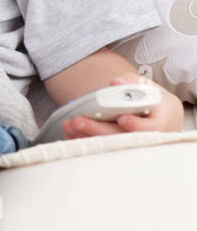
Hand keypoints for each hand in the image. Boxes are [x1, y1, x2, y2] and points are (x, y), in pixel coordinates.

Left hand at [62, 75, 183, 138]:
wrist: (159, 115)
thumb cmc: (152, 100)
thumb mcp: (146, 86)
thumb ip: (131, 82)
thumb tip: (116, 82)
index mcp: (162, 119)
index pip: (152, 127)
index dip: (136, 125)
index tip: (121, 118)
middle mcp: (150, 137)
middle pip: (124, 138)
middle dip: (99, 130)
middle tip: (78, 121)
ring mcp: (135, 145)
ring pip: (111, 145)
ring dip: (87, 136)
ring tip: (69, 125)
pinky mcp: (121, 148)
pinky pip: (103, 148)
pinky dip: (85, 141)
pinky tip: (71, 134)